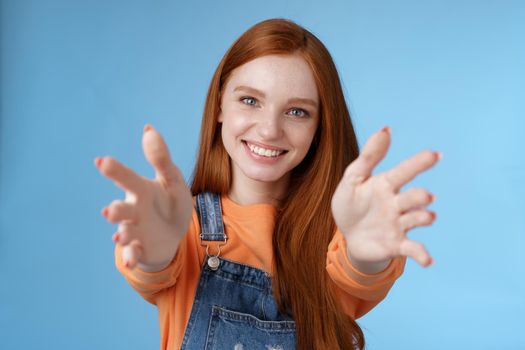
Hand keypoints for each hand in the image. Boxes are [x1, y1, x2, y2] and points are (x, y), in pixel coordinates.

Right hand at [95, 125, 192, 269]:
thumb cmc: (170, 201)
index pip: (127, 178)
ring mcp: (135, 230)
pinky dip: (131, 255)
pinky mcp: (141, 248)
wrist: (176, 231)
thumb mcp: (172, 179)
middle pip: (121, 209)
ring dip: (123, 233)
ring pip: (125, 231)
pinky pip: (134, 253)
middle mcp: (133, 210)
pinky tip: (132, 258)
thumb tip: (148, 128)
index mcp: (141, 190)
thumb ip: (161, 158)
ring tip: (122, 234)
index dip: (114, 170)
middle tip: (110, 211)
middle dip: (116, 210)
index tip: (101, 161)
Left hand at [331, 126, 439, 269]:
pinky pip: (412, 249)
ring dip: (423, 218)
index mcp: (386, 185)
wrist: (347, 234)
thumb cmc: (352, 203)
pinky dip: (422, 255)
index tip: (435, 155)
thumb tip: (386, 128)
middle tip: (426, 196)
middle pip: (412, 197)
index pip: (404, 172)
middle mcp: (396, 204)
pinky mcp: (395, 244)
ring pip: (416, 219)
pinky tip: (428, 261)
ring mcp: (398, 224)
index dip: (419, 163)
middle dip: (420, 197)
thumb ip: (369, 156)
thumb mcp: (353, 179)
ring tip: (428, 216)